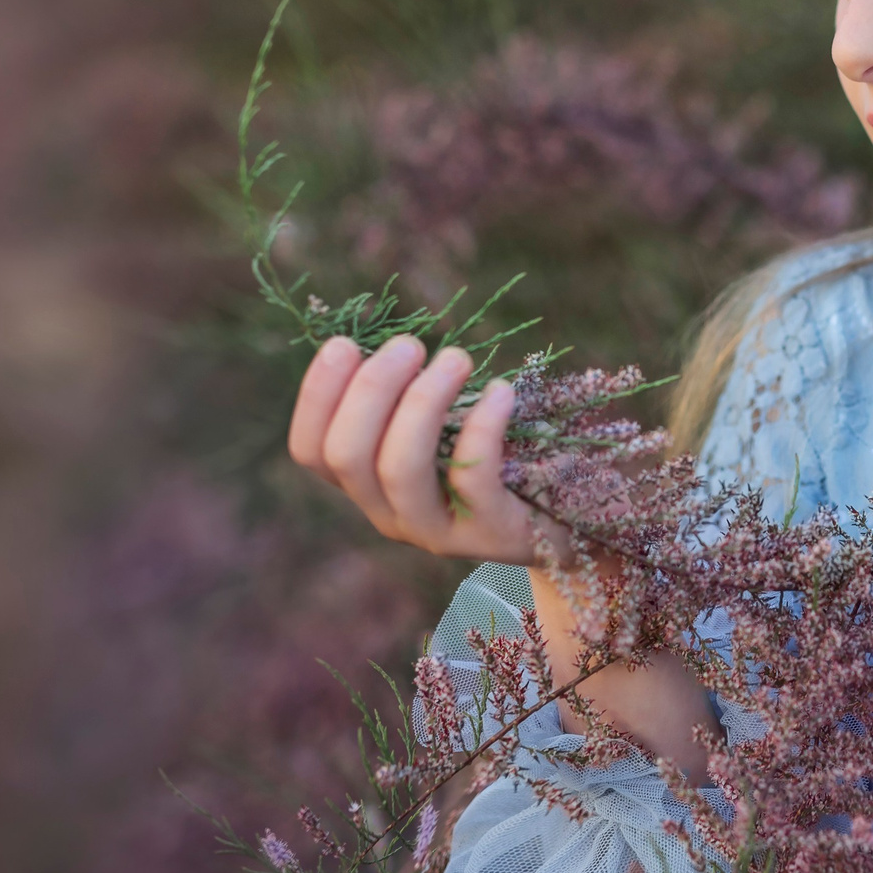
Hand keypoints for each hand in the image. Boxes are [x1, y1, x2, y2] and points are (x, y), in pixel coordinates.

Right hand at [288, 335, 565, 566]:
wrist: (561, 523)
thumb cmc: (494, 459)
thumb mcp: (444, 429)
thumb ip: (410, 395)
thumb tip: (393, 338)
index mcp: (367, 484)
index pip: (311, 450)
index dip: (316, 395)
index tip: (343, 343)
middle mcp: (389, 512)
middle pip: (348, 455)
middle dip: (371, 389)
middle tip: (410, 344)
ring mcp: (434, 531)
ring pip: (399, 469)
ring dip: (421, 403)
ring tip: (456, 358)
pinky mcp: (486, 534)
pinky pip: (473, 481)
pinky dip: (483, 427)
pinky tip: (501, 390)